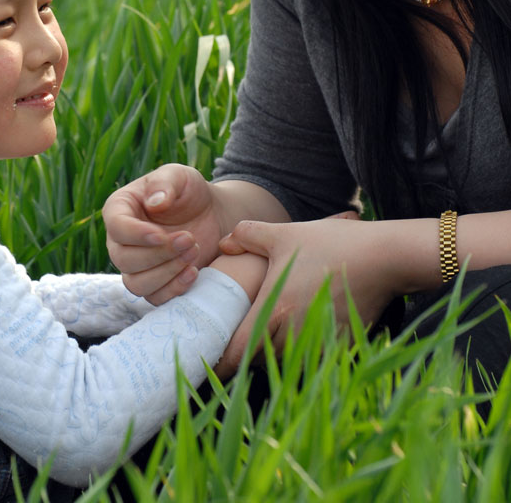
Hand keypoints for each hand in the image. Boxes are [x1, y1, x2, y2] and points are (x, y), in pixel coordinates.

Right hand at [102, 164, 225, 304]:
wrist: (211, 215)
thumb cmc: (189, 191)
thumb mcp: (180, 176)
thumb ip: (166, 183)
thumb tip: (154, 202)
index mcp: (120, 209)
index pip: (116, 226)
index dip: (136, 234)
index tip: (162, 235)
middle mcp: (121, 241)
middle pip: (123, 259)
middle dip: (158, 254)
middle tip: (189, 239)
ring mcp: (135, 266)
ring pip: (136, 283)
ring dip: (166, 272)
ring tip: (193, 252)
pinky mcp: (155, 284)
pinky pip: (155, 298)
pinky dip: (174, 289)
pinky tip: (194, 272)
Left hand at [215, 212, 392, 374]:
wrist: (384, 257)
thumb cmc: (331, 243)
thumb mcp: (284, 234)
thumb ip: (248, 236)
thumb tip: (224, 243)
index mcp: (275, 309)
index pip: (237, 351)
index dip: (220, 357)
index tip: (210, 354)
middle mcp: (294, 333)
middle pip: (258, 359)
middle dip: (245, 353)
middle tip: (236, 338)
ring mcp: (320, 343)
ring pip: (284, 360)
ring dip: (272, 352)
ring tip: (266, 333)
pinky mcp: (341, 346)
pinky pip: (312, 357)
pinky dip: (301, 350)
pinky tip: (300, 329)